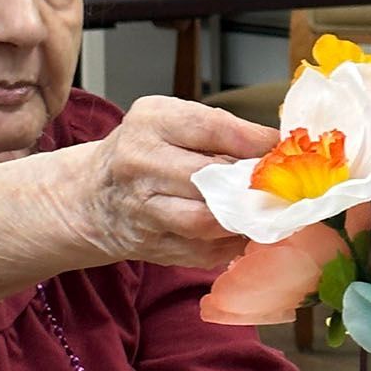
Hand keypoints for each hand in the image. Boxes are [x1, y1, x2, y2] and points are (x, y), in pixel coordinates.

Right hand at [74, 97, 276, 268]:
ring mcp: (142, 210)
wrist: (93, 195)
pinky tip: (237, 230)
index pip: (210, 129)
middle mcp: (139, 165)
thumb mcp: (170, 120)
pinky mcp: (151, 245)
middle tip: (273, 184)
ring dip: (239, 218)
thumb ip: (218, 128)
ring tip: (257, 209)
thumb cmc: (143, 150)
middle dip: (247, 183)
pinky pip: (202, 250)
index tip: (277, 149)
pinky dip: (228, 243)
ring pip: (204, 220)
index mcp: (149, 123)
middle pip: (208, 178)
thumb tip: (272, 147)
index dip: (252, 141)